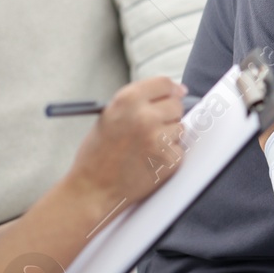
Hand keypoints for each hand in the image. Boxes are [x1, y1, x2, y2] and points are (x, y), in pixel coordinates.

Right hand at [67, 77, 186, 206]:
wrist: (93, 189)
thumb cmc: (97, 154)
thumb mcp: (109, 116)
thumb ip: (137, 102)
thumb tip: (172, 92)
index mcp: (127, 100)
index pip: (163, 83)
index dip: (171, 88)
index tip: (177, 92)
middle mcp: (145, 116)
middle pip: (176, 104)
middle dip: (169, 113)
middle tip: (154, 126)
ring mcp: (159, 139)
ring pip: (180, 127)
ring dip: (169, 135)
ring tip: (146, 146)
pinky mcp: (169, 159)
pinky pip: (179, 149)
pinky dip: (169, 154)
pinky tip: (150, 160)